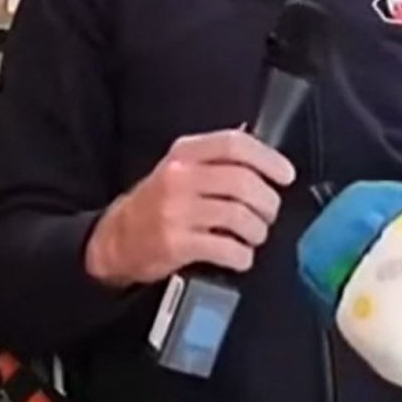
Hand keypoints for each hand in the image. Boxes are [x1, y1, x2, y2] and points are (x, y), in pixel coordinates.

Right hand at [84, 130, 295, 287]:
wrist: (115, 240)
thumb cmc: (157, 203)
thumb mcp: (179, 168)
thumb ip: (216, 160)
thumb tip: (264, 158)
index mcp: (184, 153)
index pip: (235, 145)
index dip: (268, 159)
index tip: (285, 175)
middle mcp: (180, 178)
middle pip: (244, 183)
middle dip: (267, 203)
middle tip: (268, 213)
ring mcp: (177, 212)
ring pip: (240, 217)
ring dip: (257, 231)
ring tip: (253, 236)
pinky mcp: (177, 244)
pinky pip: (227, 248)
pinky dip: (242, 255)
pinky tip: (239, 256)